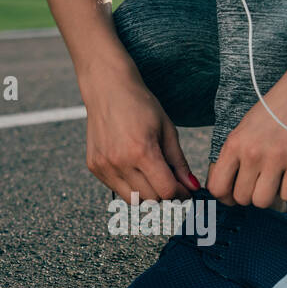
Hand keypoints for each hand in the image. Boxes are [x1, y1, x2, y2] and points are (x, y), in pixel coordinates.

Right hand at [81, 62, 197, 201]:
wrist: (107, 88)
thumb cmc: (140, 105)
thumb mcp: (167, 130)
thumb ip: (179, 162)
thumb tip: (192, 187)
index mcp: (142, 151)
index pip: (166, 191)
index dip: (180, 194)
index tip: (186, 191)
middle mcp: (120, 162)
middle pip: (151, 199)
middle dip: (165, 194)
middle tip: (171, 181)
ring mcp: (104, 166)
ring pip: (133, 199)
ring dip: (147, 193)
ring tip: (151, 174)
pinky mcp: (94, 167)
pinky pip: (116, 189)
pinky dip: (129, 185)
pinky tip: (133, 167)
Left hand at [208, 40, 286, 207]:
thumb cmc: (278, 110)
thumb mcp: (247, 127)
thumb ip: (236, 156)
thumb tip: (228, 190)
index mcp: (235, 142)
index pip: (217, 187)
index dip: (226, 196)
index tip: (236, 192)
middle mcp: (252, 152)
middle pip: (242, 199)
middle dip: (252, 195)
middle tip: (263, 184)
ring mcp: (277, 158)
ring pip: (263, 202)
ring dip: (271, 198)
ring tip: (278, 182)